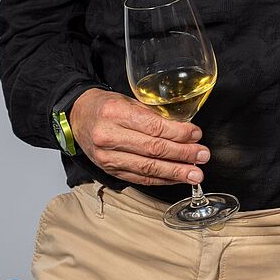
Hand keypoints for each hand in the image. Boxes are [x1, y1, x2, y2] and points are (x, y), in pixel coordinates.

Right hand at [69, 88, 209, 187]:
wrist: (77, 117)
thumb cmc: (105, 106)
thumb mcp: (128, 100)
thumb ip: (153, 113)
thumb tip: (184, 129)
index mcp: (115, 113)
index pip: (153, 127)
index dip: (178, 133)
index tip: (196, 135)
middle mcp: (109, 137)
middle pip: (153, 150)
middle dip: (183, 154)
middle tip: (202, 156)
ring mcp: (108, 157)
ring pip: (148, 168)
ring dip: (175, 172)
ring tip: (195, 174)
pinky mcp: (110, 171)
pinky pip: (140, 179)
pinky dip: (161, 179)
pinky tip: (176, 178)